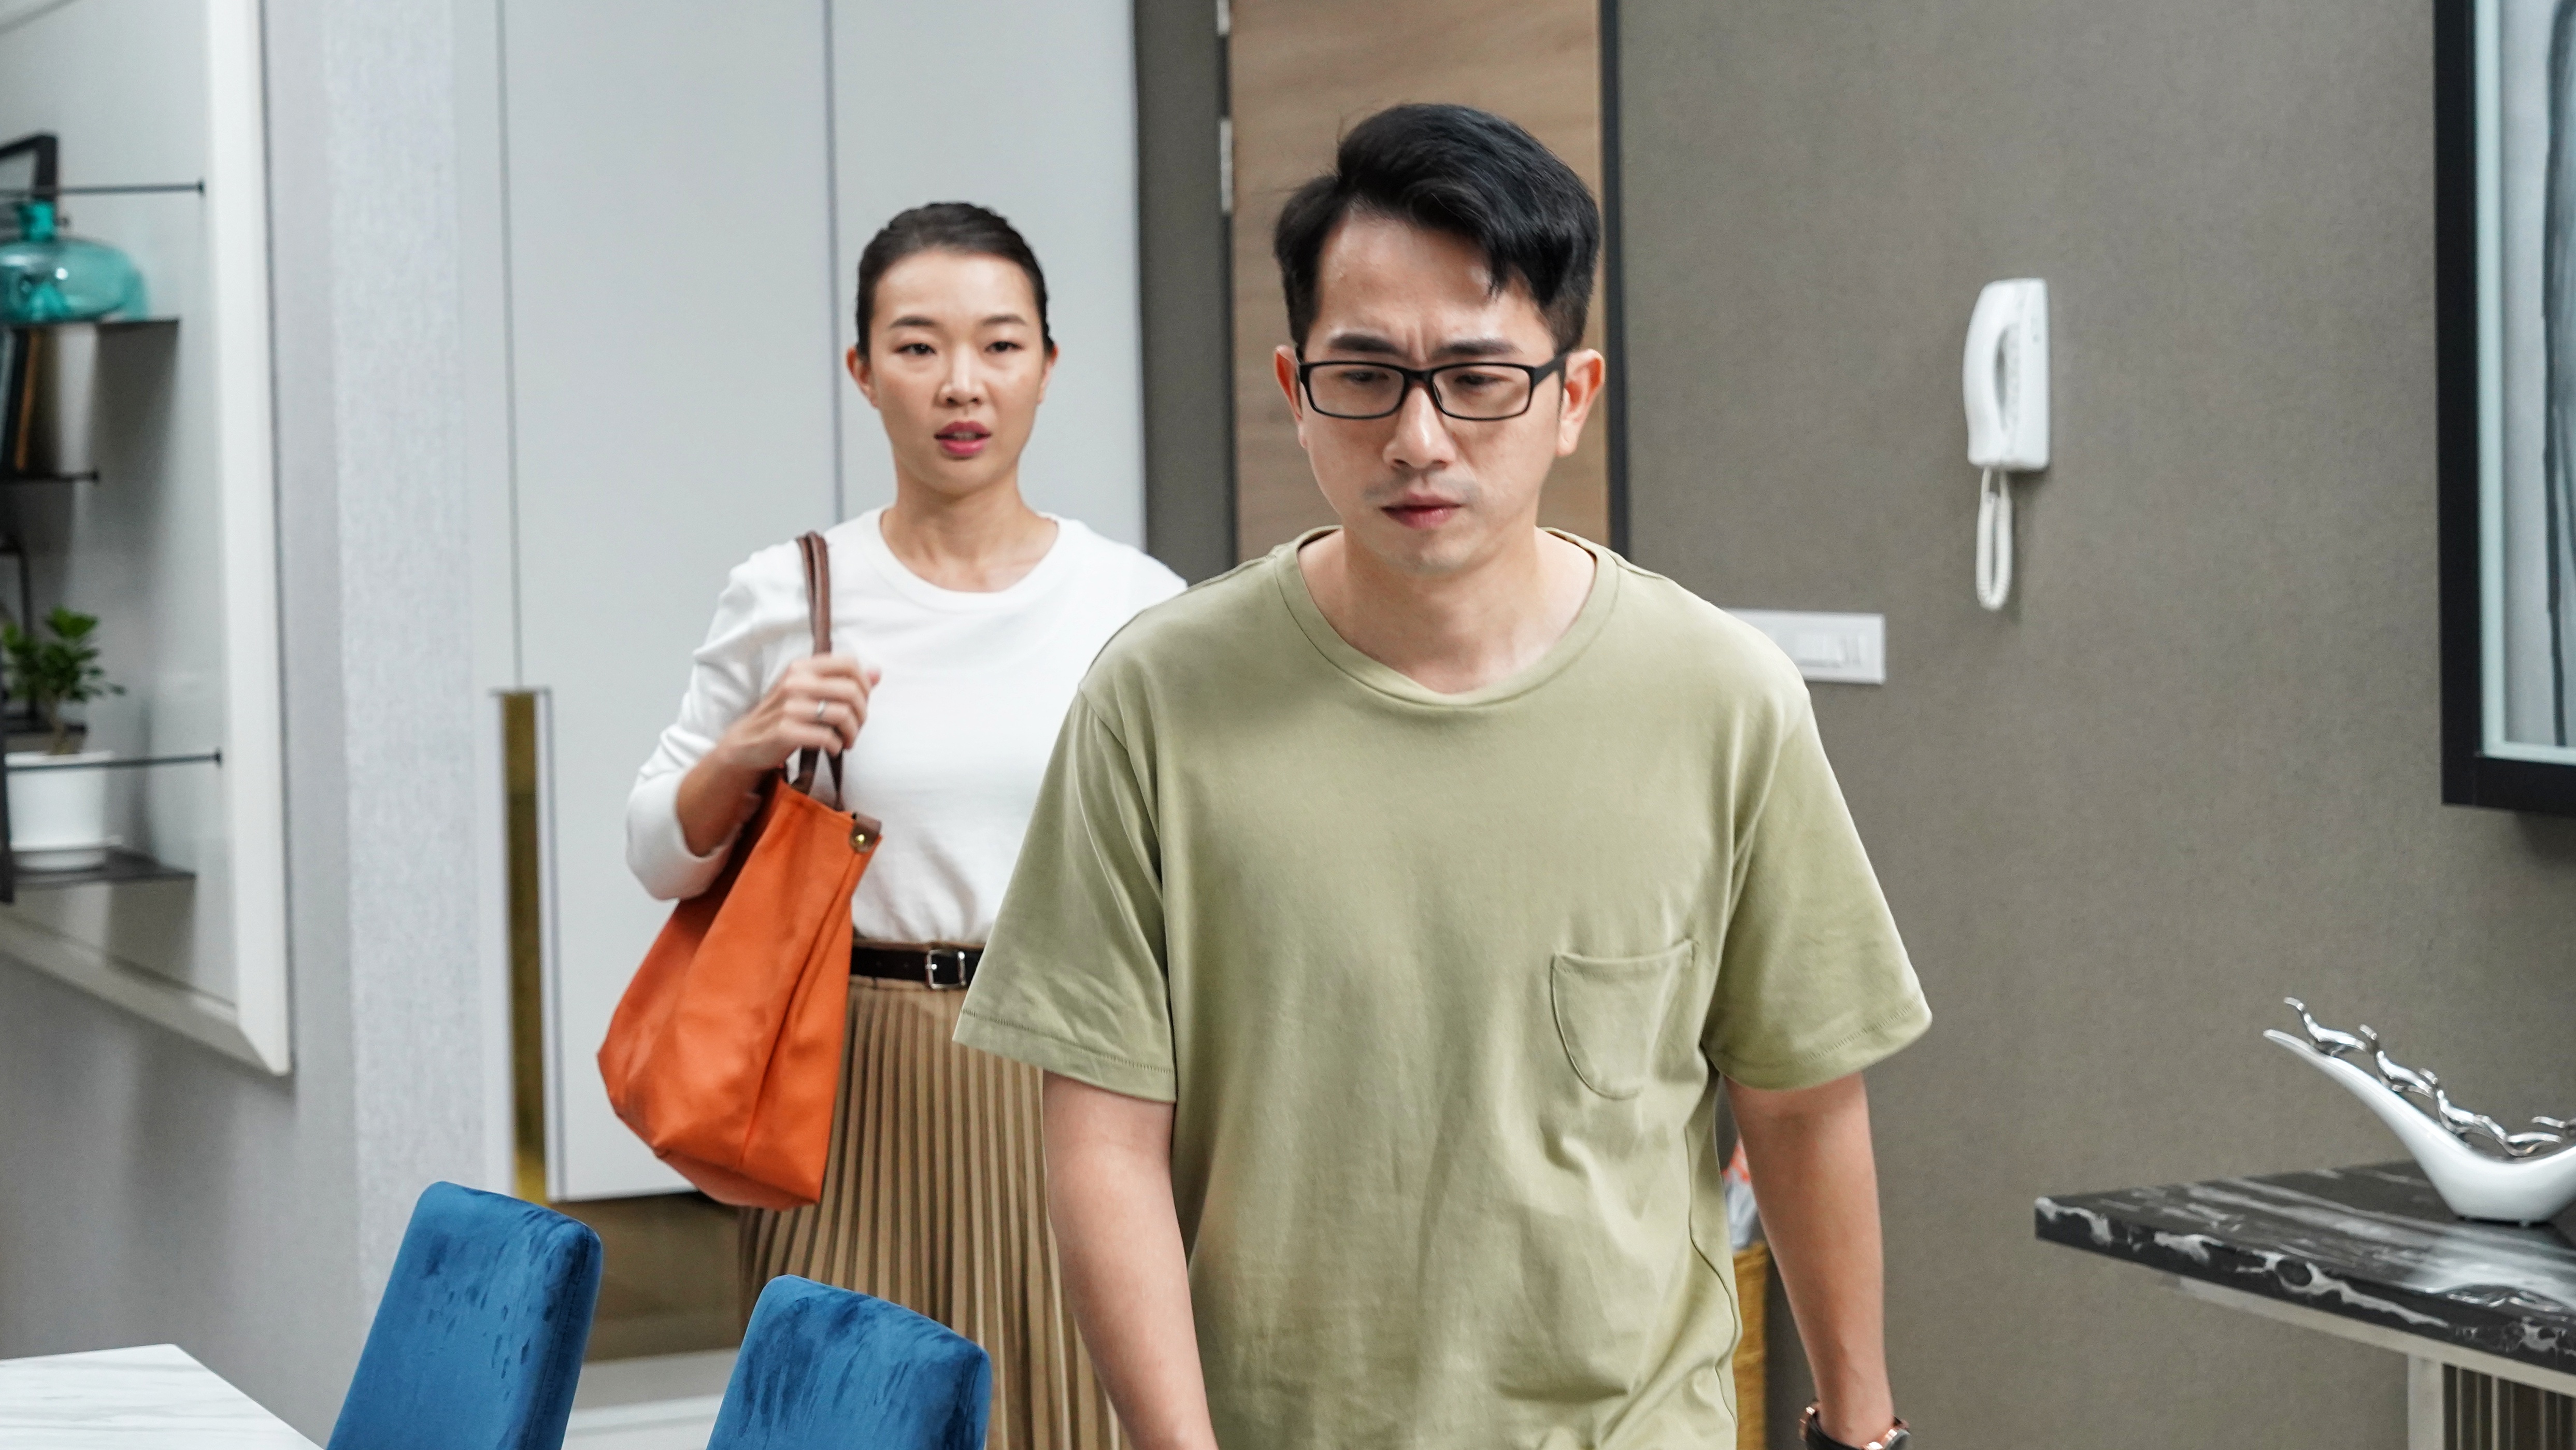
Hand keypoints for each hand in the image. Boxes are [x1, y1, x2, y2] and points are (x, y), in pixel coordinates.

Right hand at [675, 655, 878, 856]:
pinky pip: (827, 737)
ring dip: (852, 733)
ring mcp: (789, 706)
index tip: (862, 702)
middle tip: (856, 728)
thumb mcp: (809, 691)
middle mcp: (796, 682)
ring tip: (846, 741)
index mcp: (803, 667)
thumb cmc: (784, 715)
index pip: (849, 663)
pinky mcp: (785, 730)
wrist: (747, 741)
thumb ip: (842, 681)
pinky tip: (832, 749)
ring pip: (843, 714)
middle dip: (862, 714)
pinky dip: (836, 746)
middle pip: (852, 691)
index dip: (865, 684)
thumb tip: (877, 672)